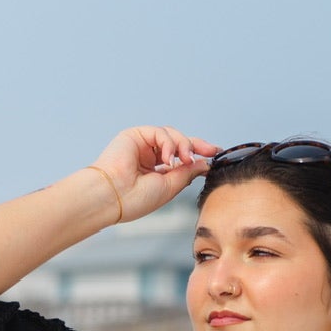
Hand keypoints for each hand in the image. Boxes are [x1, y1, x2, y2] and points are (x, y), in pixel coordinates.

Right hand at [89, 125, 219, 223]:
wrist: (114, 197)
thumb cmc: (136, 199)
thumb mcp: (171, 186)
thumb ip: (188, 172)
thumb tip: (205, 163)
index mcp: (156, 172)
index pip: (181, 158)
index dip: (199, 154)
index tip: (215, 154)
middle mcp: (149, 157)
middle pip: (179, 143)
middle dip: (196, 145)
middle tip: (210, 150)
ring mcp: (141, 146)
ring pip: (171, 136)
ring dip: (182, 146)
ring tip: (182, 160)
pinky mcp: (134, 136)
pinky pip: (159, 132)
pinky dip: (168, 142)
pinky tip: (167, 157)